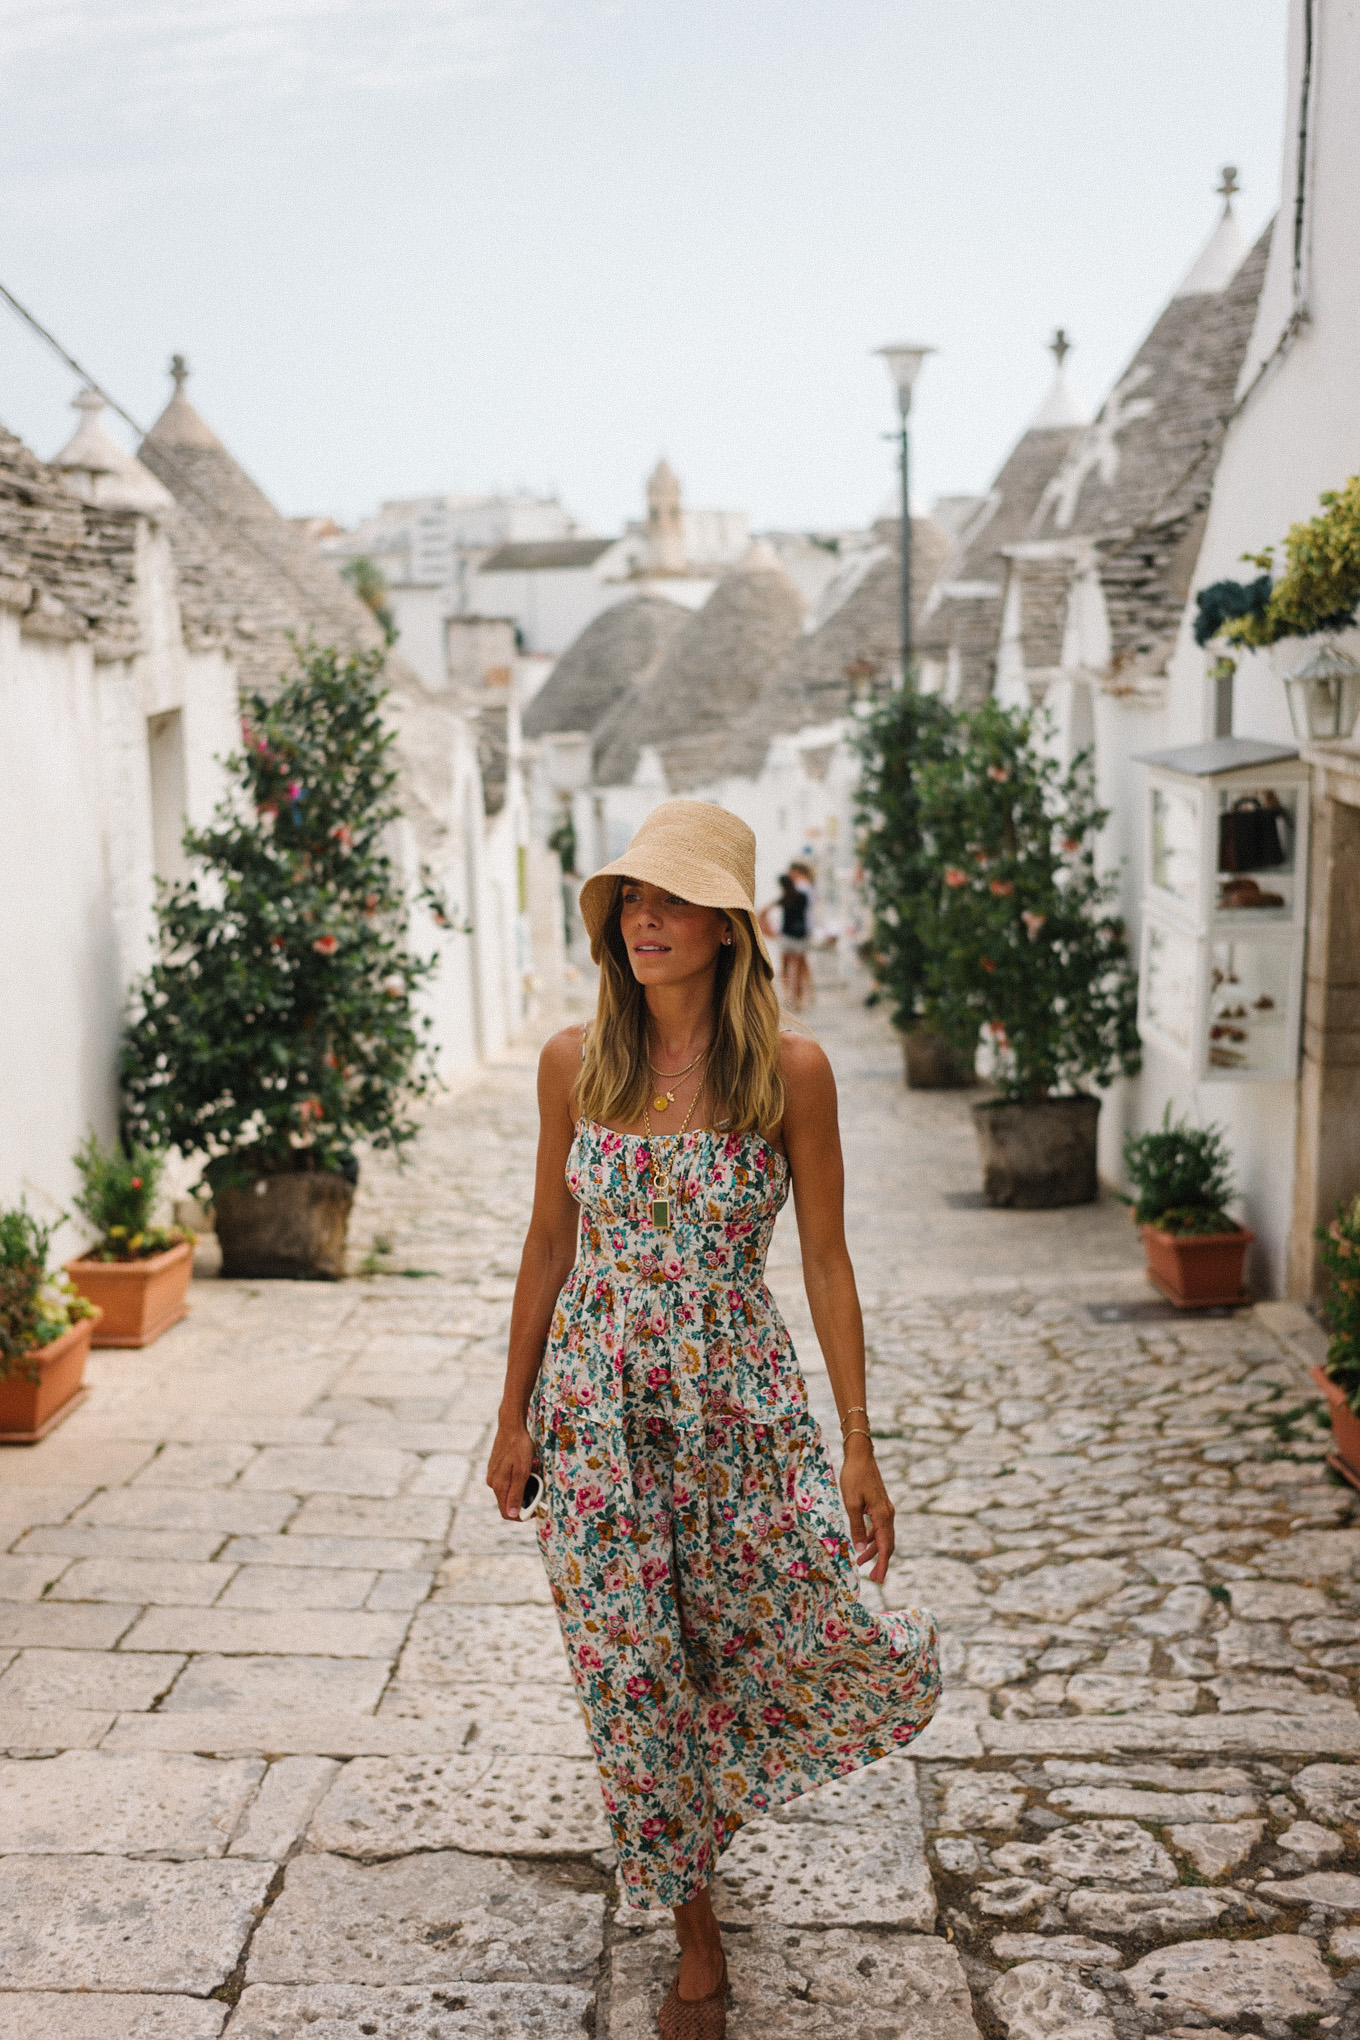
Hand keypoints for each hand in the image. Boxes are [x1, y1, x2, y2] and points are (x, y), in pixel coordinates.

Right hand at [486, 1417, 534, 1520]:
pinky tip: (527, 1466)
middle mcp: (493, 1482)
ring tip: (533, 1471)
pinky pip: (509, 1480)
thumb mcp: (522, 1471)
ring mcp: (493, 1475)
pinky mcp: (496, 1468)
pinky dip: (519, 1477)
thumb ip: (516, 1493)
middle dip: (525, 1498)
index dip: (521, 1515)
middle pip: (509, 1502)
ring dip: (524, 1486)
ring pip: (510, 1490)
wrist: (511, 1426)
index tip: (535, 1509)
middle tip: (538, 1486)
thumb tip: (511, 1514)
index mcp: (498, 1486)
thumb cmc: (519, 1447)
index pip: (507, 1512)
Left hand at [840, 1433, 894, 1584]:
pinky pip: (879, 1527)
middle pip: (887, 1544)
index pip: (885, 1546)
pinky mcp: (880, 1505)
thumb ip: (856, 1527)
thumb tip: (860, 1550)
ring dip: (874, 1550)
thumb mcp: (851, 1504)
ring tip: (862, 1564)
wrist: (860, 1456)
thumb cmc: (854, 1477)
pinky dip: (872, 1538)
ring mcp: (885, 1509)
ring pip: (883, 1536)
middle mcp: (888, 1513)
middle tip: (874, 1579)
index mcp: (882, 1515)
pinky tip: (862, 1543)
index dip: (883, 1564)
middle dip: (881, 1562)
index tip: (879, 1580)